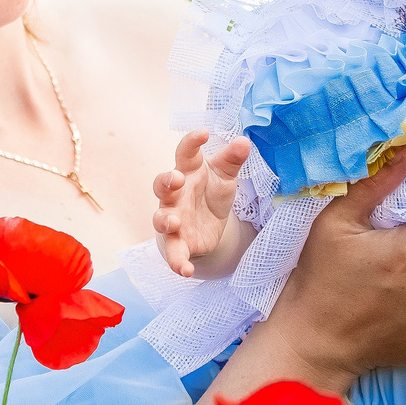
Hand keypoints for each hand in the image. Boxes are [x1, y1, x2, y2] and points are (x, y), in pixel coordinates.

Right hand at [151, 130, 249, 278]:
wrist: (207, 223)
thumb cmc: (211, 191)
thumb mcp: (225, 175)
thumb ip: (232, 159)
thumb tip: (244, 141)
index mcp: (188, 171)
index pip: (185, 153)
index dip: (191, 142)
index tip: (203, 133)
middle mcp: (176, 194)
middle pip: (163, 185)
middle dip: (166, 182)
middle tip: (176, 178)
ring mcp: (174, 219)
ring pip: (161, 219)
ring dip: (164, 220)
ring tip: (173, 222)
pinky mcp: (179, 243)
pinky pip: (174, 253)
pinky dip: (177, 262)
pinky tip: (185, 271)